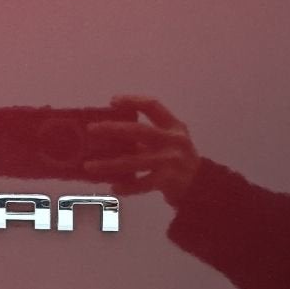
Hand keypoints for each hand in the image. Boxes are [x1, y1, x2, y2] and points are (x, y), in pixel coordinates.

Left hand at [83, 95, 199, 206]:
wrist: (200, 186)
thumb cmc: (176, 160)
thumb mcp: (169, 141)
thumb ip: (147, 136)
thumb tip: (109, 133)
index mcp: (173, 126)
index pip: (153, 106)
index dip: (133, 101)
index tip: (113, 101)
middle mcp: (173, 141)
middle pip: (139, 131)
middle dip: (112, 129)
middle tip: (91, 129)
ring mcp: (171, 161)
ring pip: (134, 161)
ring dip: (109, 164)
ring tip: (89, 166)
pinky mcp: (168, 180)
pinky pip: (142, 183)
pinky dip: (127, 186)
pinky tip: (114, 187)